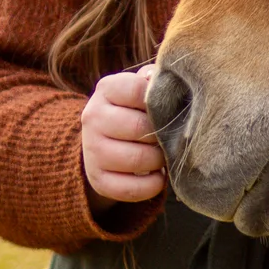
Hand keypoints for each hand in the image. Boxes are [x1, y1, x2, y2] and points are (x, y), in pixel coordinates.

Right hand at [81, 65, 166, 215]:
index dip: (161, 102)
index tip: (169, 109)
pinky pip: (132, 188)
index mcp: (107, 88)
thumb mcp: (142, 88)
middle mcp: (93, 117)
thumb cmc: (136, 109)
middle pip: (140, 127)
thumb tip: (175, 82)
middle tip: (170, 137)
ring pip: (138, 159)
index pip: (139, 90)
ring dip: (159, 160)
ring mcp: (92, 150)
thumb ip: (158, 81)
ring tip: (163, 155)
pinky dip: (152, 185)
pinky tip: (158, 176)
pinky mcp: (97, 179)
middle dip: (163, 135)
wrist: (106, 140)